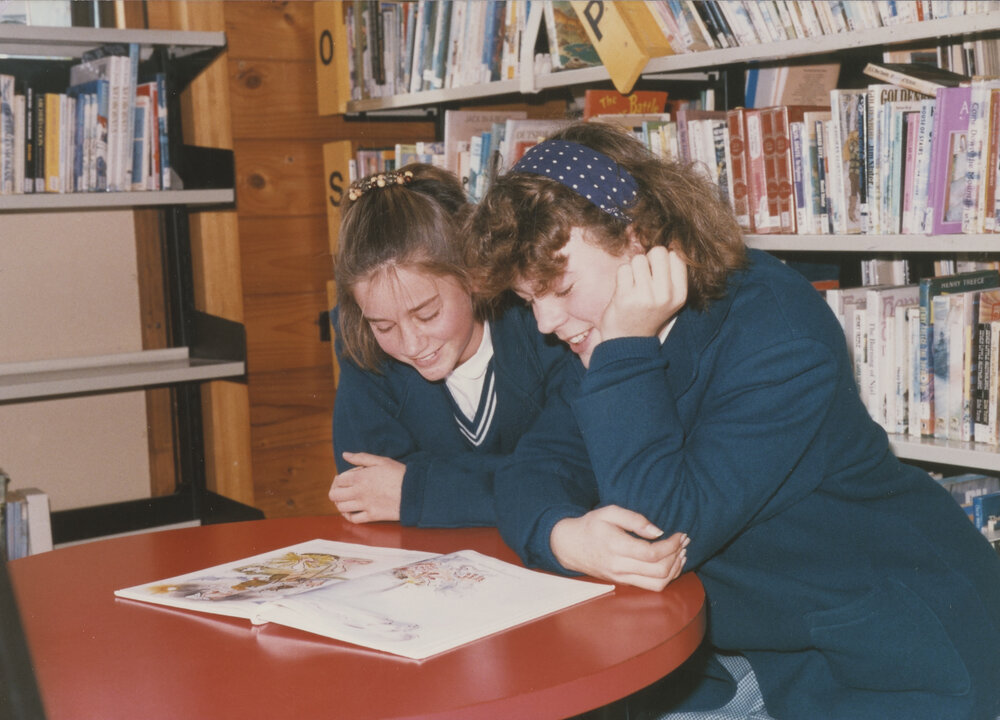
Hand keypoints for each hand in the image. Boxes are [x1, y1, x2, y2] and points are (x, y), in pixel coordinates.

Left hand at [328, 451, 404, 522]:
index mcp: (360, 477)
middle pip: (334, 495)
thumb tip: (345, 454)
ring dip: (341, 504)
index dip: (340, 478)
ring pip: (341, 508)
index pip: (338, 480)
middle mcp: (359, 492)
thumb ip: (361, 457)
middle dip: (336, 492)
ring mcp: (365, 505)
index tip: (347, 478)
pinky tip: (352, 512)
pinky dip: (349, 516)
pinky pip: (353, 520)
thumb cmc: (399, 473)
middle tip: (343, 490)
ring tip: (348, 500)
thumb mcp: (381, 461)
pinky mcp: (372, 516)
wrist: (414, 491)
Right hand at [549, 505, 688, 590]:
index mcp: (616, 547)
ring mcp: (621, 578)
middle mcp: (620, 567)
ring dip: (675, 569)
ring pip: (658, 584)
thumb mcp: (609, 512)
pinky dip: (666, 577)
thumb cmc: (590, 526)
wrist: (569, 546)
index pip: (653, 554)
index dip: (672, 545)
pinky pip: (651, 587)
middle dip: (677, 556)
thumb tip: (658, 532)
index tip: (680, 535)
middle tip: (684, 541)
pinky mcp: (623, 583)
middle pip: (660, 571)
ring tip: (681, 553)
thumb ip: (635, 519)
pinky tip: (671, 563)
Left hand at [600, 246, 687, 340]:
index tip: (657, 272)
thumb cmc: (646, 314)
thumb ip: (670, 274)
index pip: (677, 256)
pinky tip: (624, 290)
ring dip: (633, 268)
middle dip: (648, 259)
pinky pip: (624, 269)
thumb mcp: (668, 298)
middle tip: (643, 276)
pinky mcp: (626, 297)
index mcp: (680, 294)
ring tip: (633, 286)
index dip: (664, 259)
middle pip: (659, 252)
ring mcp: (645, 296)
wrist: (627, 342)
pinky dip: (621, 276)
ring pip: (639, 259)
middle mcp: (665, 295)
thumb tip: (667, 240)